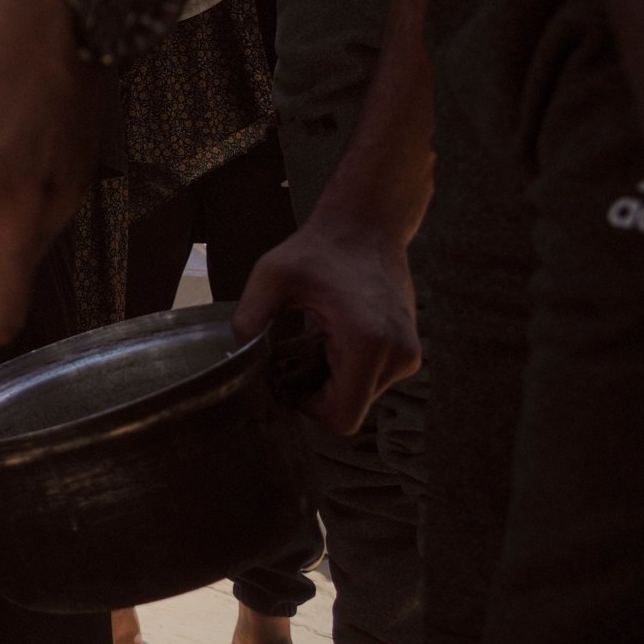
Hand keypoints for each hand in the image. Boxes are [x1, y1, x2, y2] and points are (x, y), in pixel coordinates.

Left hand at [232, 212, 421, 434]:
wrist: (367, 225)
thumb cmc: (320, 248)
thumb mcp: (272, 276)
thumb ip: (250, 317)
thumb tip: (236, 355)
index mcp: (367, 344)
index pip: (343, 418)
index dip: (309, 410)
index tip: (285, 382)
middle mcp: (397, 355)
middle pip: (350, 409)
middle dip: (315, 393)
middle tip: (287, 361)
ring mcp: (408, 354)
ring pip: (361, 396)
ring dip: (329, 379)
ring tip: (304, 343)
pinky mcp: (408, 349)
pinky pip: (371, 379)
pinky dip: (345, 368)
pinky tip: (323, 338)